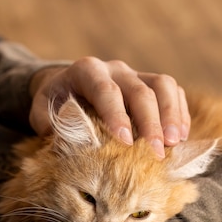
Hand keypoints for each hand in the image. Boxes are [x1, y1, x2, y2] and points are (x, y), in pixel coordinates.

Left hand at [29, 57, 189, 157]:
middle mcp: (114, 68)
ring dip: (171, 115)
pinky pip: (173, 92)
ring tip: (174, 144)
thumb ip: (48, 123)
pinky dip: (179, 114)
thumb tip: (65, 141)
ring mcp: (135, 74)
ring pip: (163, 85)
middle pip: (140, 90)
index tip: (125, 141)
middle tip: (156, 152)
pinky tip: (179, 139)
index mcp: (86, 71)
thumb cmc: (55, 103)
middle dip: (150, 122)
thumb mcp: (41, 111)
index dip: (116, 114)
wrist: (66, 87)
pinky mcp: (150, 83)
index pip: (105, 90)